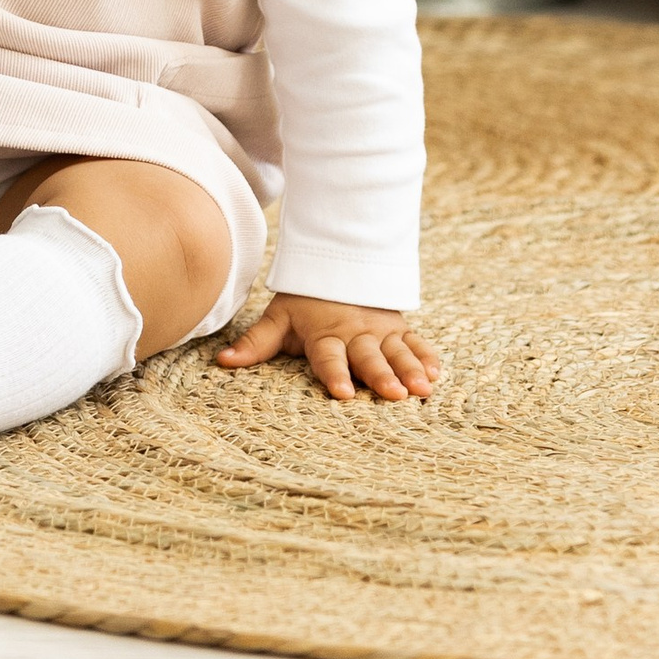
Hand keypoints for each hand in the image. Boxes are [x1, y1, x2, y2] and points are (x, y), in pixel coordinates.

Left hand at [216, 295, 440, 403]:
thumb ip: (255, 342)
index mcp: (324, 334)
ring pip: (397, 351)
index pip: (329, 357)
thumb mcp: (279, 317)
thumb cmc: (304, 301)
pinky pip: (415, 342)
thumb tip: (221, 363)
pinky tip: (437, 375)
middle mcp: (354, 334)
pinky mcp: (397, 328)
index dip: (335, 373)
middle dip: (381, 375)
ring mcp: (380, 330)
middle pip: (368, 357)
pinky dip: (427, 357)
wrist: (337, 264)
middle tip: (395, 395)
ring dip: (410, 369)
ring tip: (422, 389)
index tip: (341, 393)